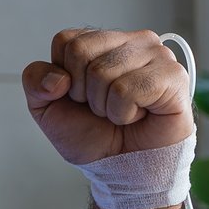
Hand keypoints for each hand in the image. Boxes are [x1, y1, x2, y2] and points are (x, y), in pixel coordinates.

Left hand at [22, 28, 192, 165]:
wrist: (119, 167)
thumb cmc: (91, 134)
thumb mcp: (46, 107)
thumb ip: (35, 81)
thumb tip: (57, 78)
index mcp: (104, 42)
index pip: (66, 41)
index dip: (64, 77)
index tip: (80, 97)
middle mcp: (133, 41)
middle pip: (82, 52)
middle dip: (83, 93)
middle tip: (103, 108)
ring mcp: (157, 55)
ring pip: (104, 72)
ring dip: (104, 106)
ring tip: (121, 112)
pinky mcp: (173, 76)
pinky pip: (128, 89)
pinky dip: (124, 113)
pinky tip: (138, 116)